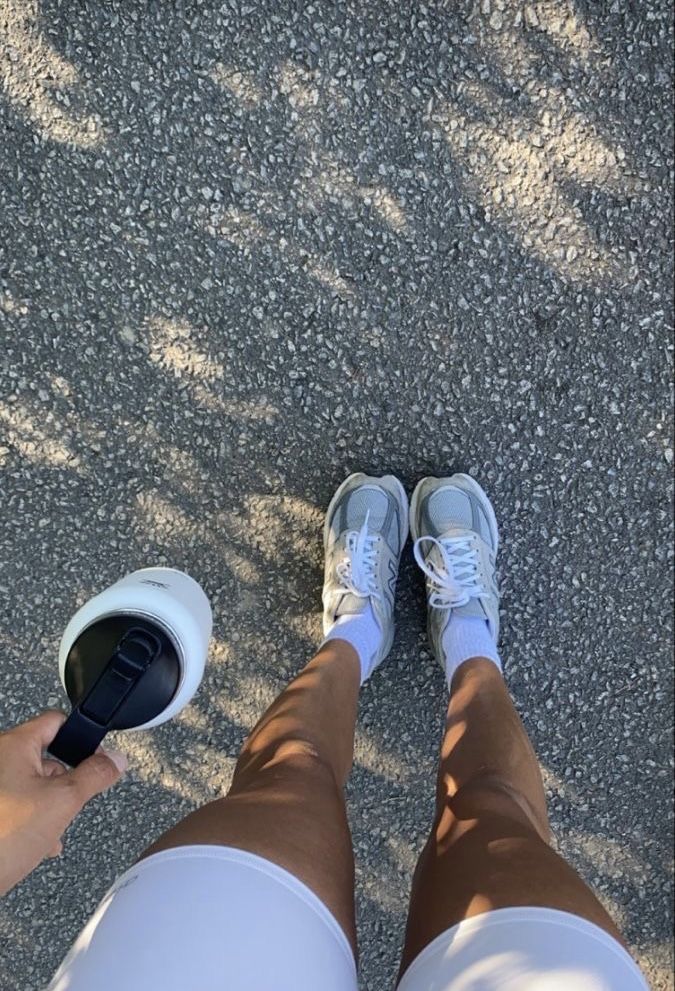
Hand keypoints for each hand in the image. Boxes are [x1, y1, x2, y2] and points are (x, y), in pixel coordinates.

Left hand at [0, 711, 126, 894]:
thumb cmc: (2, 835)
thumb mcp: (63, 801)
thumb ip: (94, 776)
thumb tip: (114, 760)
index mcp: (13, 745)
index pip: (56, 722)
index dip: (82, 736)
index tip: (97, 757)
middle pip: (46, 756)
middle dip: (64, 781)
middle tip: (70, 801)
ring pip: (32, 784)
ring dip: (48, 804)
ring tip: (50, 828)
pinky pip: (16, 803)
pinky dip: (31, 817)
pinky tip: (37, 840)